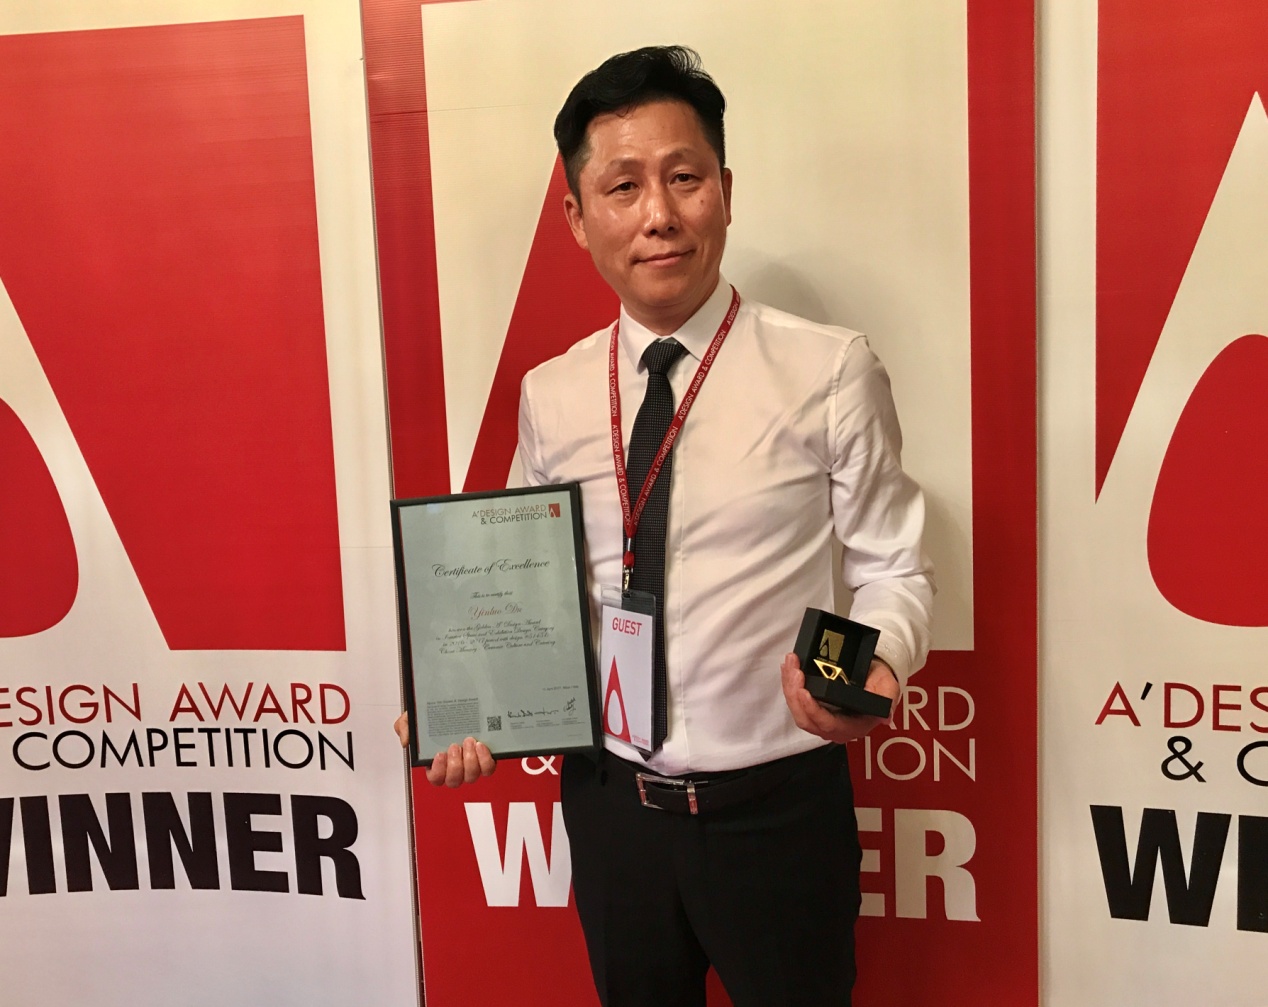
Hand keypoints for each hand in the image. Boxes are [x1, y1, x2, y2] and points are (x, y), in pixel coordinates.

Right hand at [392, 714, 496, 787]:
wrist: (455, 700)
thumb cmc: (434, 715)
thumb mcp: (413, 718)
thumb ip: (405, 727)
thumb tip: (406, 742)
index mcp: (436, 763)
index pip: (436, 778)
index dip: (438, 771)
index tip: (439, 754)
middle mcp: (454, 767)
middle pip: (454, 780)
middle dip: (455, 765)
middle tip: (454, 746)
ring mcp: (470, 764)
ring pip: (471, 776)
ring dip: (470, 761)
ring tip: (468, 741)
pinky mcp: (484, 758)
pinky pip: (488, 768)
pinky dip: (485, 759)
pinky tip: (481, 745)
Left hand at [780, 653, 898, 743]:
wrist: (876, 676)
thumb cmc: (881, 683)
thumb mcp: (889, 689)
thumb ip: (887, 701)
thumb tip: (885, 717)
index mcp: (853, 726)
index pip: (827, 724)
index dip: (813, 710)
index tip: (804, 692)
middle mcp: (834, 728)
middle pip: (806, 719)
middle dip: (795, 694)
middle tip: (793, 670)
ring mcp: (822, 719)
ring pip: (798, 710)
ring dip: (790, 687)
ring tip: (790, 664)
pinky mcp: (814, 708)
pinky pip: (797, 702)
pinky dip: (790, 685)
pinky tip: (788, 669)